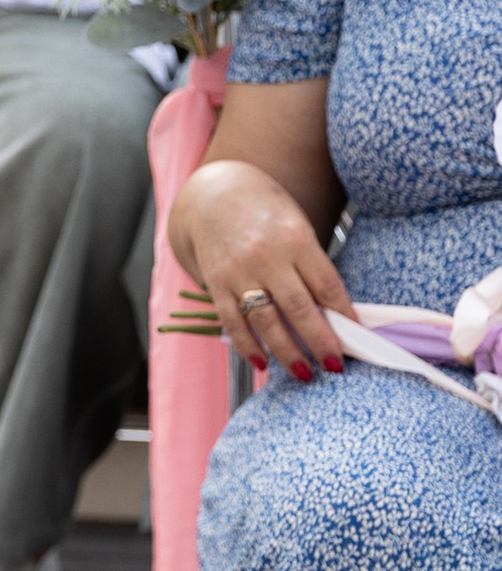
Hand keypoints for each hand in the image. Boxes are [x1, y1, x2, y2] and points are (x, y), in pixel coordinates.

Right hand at [172, 157, 346, 383]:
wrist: (214, 196)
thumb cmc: (267, 215)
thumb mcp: (297, 228)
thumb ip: (312, 267)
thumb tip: (335, 316)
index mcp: (295, 238)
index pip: (326, 285)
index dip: (344, 315)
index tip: (356, 338)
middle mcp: (266, 256)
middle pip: (299, 308)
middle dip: (319, 342)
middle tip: (335, 367)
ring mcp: (238, 271)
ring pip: (266, 321)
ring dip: (287, 352)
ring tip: (305, 373)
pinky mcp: (216, 284)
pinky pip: (233, 322)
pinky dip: (248, 346)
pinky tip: (263, 362)